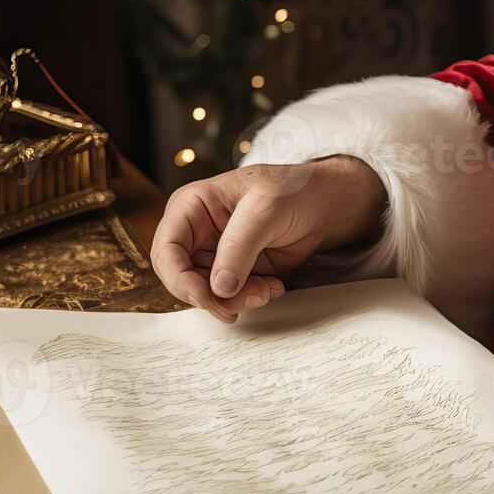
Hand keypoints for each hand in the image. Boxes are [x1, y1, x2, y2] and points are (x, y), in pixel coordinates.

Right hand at [150, 155, 385, 322]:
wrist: (326, 203)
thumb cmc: (293, 190)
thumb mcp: (266, 208)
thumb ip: (239, 246)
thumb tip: (218, 288)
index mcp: (191, 207)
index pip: (167, 250)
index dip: (179, 279)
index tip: (207, 297)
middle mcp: (197, 233)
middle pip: (182, 279)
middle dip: (211, 296)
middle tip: (242, 303)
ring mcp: (216, 255)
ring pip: (207, 293)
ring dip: (237, 299)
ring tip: (269, 288)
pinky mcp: (236, 272)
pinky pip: (231, 297)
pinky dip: (251, 298)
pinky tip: (274, 286)